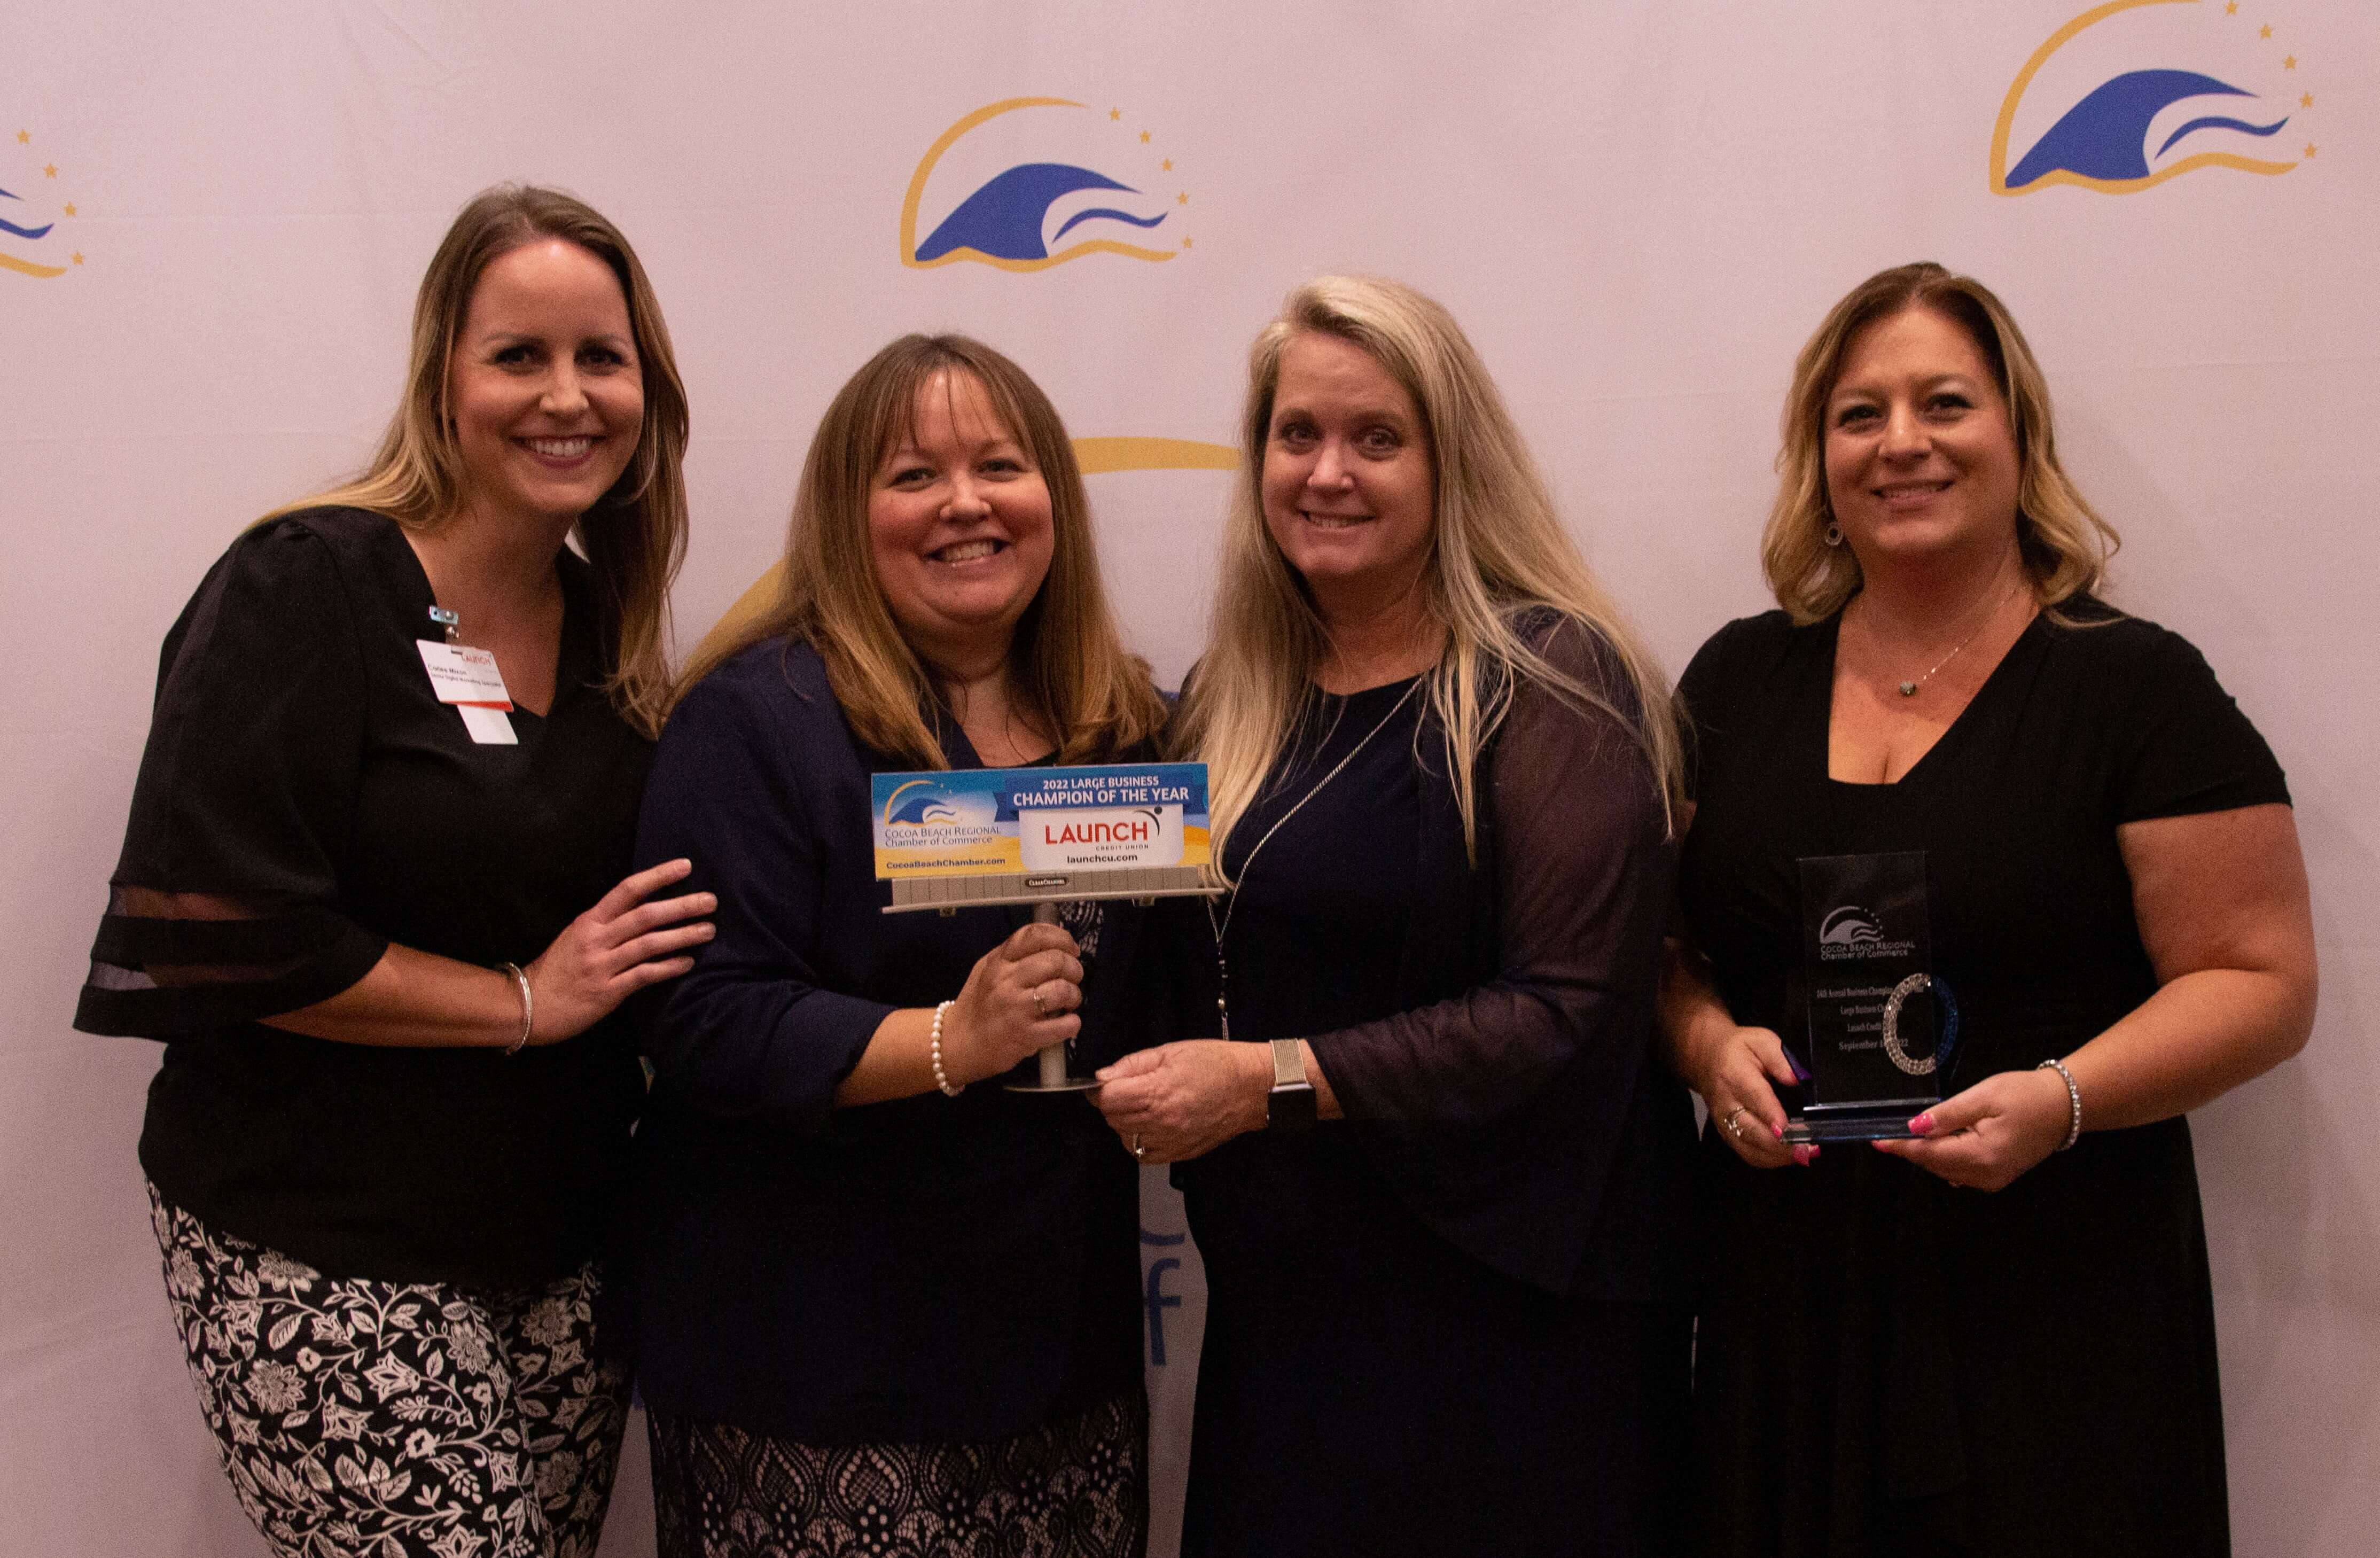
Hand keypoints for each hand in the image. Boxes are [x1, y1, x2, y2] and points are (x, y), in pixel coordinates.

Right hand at [522, 858, 715, 1043]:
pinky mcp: (607, 992)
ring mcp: (601, 965)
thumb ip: (606, 924)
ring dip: (682, 935)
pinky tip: (688, 962)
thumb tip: (644, 908)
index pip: (628, 889)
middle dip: (682, 905)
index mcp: (589, 921)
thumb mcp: (575, 937)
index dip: (658, 876)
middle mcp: (596, 939)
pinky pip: (644, 975)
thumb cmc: (556, 970)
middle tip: (711, 901)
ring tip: (708, 930)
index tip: (686, 866)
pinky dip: (668, 967)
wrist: (528, 1006)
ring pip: (649, 944)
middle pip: (645, 915)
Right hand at [941, 922, 1083, 1086]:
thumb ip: (1013, 955)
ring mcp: (1016, 1008)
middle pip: (1055, 960)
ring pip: (1062, 990)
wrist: (959, 1043)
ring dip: (1074, 995)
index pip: (1034, 935)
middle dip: (1074, 968)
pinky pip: (1064, 1024)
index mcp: (999, 962)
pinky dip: (1072, 1023)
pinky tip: (1067, 1023)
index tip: (1071, 949)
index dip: (1061, 938)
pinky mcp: (1026, 1035)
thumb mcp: (986, 970)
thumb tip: (1052, 943)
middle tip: (1073, 978)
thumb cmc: (978, 1006)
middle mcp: (1006, 981)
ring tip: (1069, 1001)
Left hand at [1093, 1040, 1269, 1163]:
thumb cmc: (1216, 1063)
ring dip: (1126, 1122)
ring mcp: (1172, 1140)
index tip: (1108, 1082)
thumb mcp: (1170, 1051)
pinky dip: (1140, 1141)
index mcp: (1159, 1092)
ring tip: (1142, 1106)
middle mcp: (1163, 1121)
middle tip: (1127, 1089)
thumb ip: (1132, 1065)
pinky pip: (1144, 1155)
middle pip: (1113, 1119)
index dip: (1102, 1089)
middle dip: (1113, 1103)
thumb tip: (1102, 1077)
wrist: (1252, 1087)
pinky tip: (1150, 1125)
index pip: (1108, 1099)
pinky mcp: (1181, 1152)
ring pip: (1126, 1138)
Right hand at [1695, 1023, 1815, 1168]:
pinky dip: (1769, 1160)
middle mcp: (1727, 1103)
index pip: (1755, 1098)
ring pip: (1749, 1148)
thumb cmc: (1739, 1049)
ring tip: (1804, 1154)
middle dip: (1781, 1145)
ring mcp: (1724, 1123)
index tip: (1788, 1130)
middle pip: (1751, 1131)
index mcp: (1736, 1075)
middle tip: (1809, 1149)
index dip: (1772, 1116)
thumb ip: (1780, 1058)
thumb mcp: (1761, 1040)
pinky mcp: (1727, 1134)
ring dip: (1777, 1156)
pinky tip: (1789, 1156)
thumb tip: (1799, 1078)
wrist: (1705, 1057)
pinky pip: (1747, 1154)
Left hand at [1871, 1066, 2072, 1189]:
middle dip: (1913, 1149)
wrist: (2065, 1106)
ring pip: (1947, 1171)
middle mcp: (1986, 1175)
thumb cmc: (2025, 1095)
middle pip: (1935, 1165)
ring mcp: (1994, 1180)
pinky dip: (1947, 1158)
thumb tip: (1914, 1127)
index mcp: (1982, 1155)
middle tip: (1892, 1129)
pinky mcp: (1999, 1177)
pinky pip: (1962, 1172)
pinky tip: (1944, 1141)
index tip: (1876, 1140)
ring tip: (1917, 1132)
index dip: (1901, 1147)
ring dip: (1930, 1154)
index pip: (1929, 1154)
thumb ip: (1947, 1114)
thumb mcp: (1984, 1096)